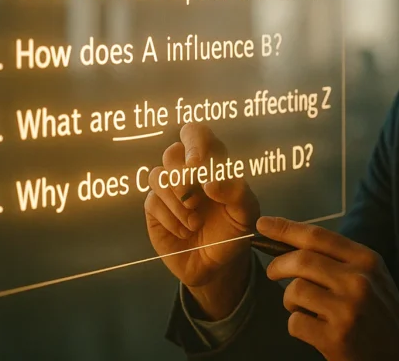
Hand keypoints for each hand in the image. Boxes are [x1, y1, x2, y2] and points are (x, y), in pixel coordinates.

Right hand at [144, 122, 260, 318]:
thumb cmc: (235, 231)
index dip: (193, 142)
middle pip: (171, 152)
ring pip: (158, 176)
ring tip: (195, 221)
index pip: (197, 133)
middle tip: (195, 200)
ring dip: (177, 202)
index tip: (197, 164)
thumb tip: (210, 182)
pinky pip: (152, 202)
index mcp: (212, 163)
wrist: (218, 264)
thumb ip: (236, 193)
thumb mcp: (246, 213)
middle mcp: (188, 172)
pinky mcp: (155, 208)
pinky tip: (185, 230)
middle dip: (182, 177)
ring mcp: (169, 189)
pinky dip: (170, 218)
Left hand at [258, 216, 398, 360]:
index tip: (264, 224)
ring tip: (303, 307)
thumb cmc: (380, 308)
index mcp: (366, 260)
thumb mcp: (370, 274)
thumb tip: (292, 242)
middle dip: (278, 265)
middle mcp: (357, 281)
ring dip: (290, 300)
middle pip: (300, 261)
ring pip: (294, 291)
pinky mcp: (336, 338)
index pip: (317, 236)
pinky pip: (295, 322)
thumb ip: (338, 257)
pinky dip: (296, 324)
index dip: (286, 228)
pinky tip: (312, 328)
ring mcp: (347, 310)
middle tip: (273, 271)